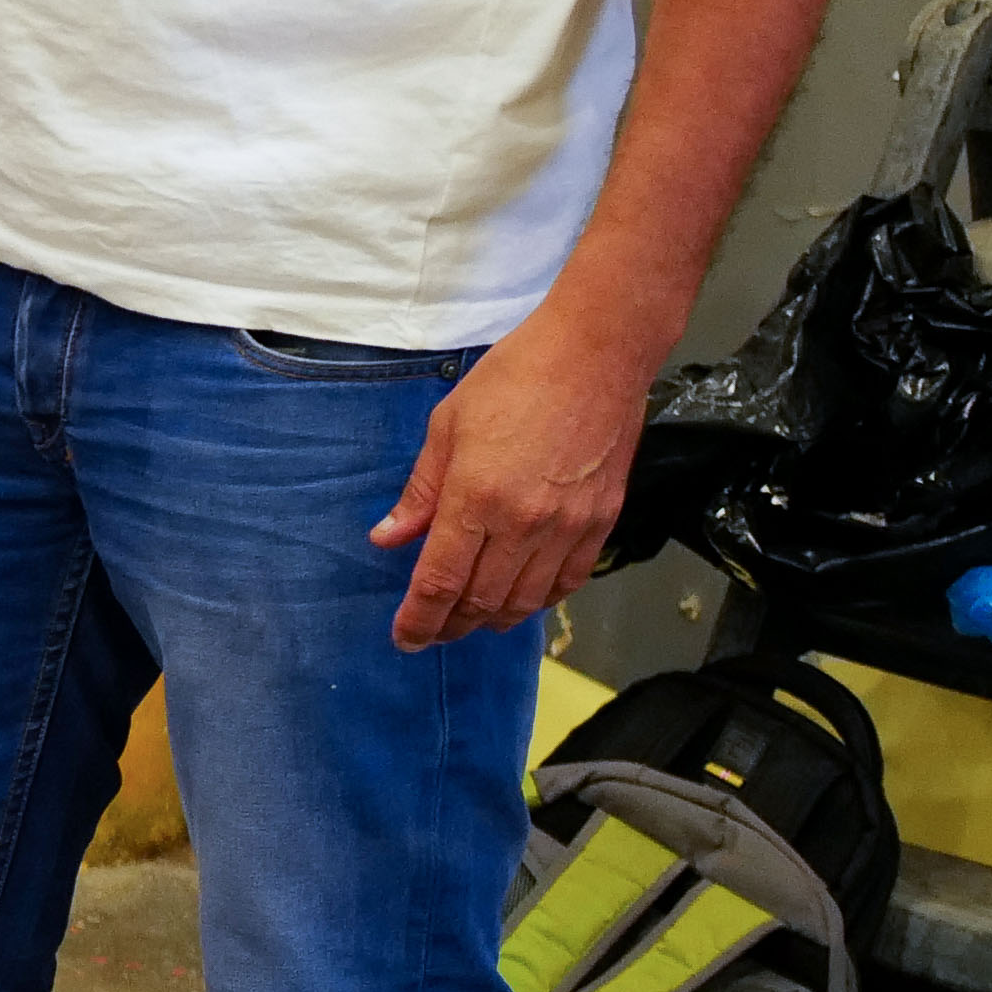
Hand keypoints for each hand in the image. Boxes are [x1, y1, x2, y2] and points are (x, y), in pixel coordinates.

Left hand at [374, 298, 659, 651]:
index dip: (419, 620)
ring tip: (471, 619)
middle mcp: (524, 523)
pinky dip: (540, 599)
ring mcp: (568, 526)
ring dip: (493, 618)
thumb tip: (389, 536)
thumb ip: (420, 491)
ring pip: (526, 600)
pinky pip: (569, 581)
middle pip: (482, 601)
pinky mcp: (602, 520)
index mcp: (476, 499)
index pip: (440, 583)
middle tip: (432, 632)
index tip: (405, 638)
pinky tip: (521, 598)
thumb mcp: (447, 426)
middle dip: (451, 626)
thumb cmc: (516, 377)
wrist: (597, 353)